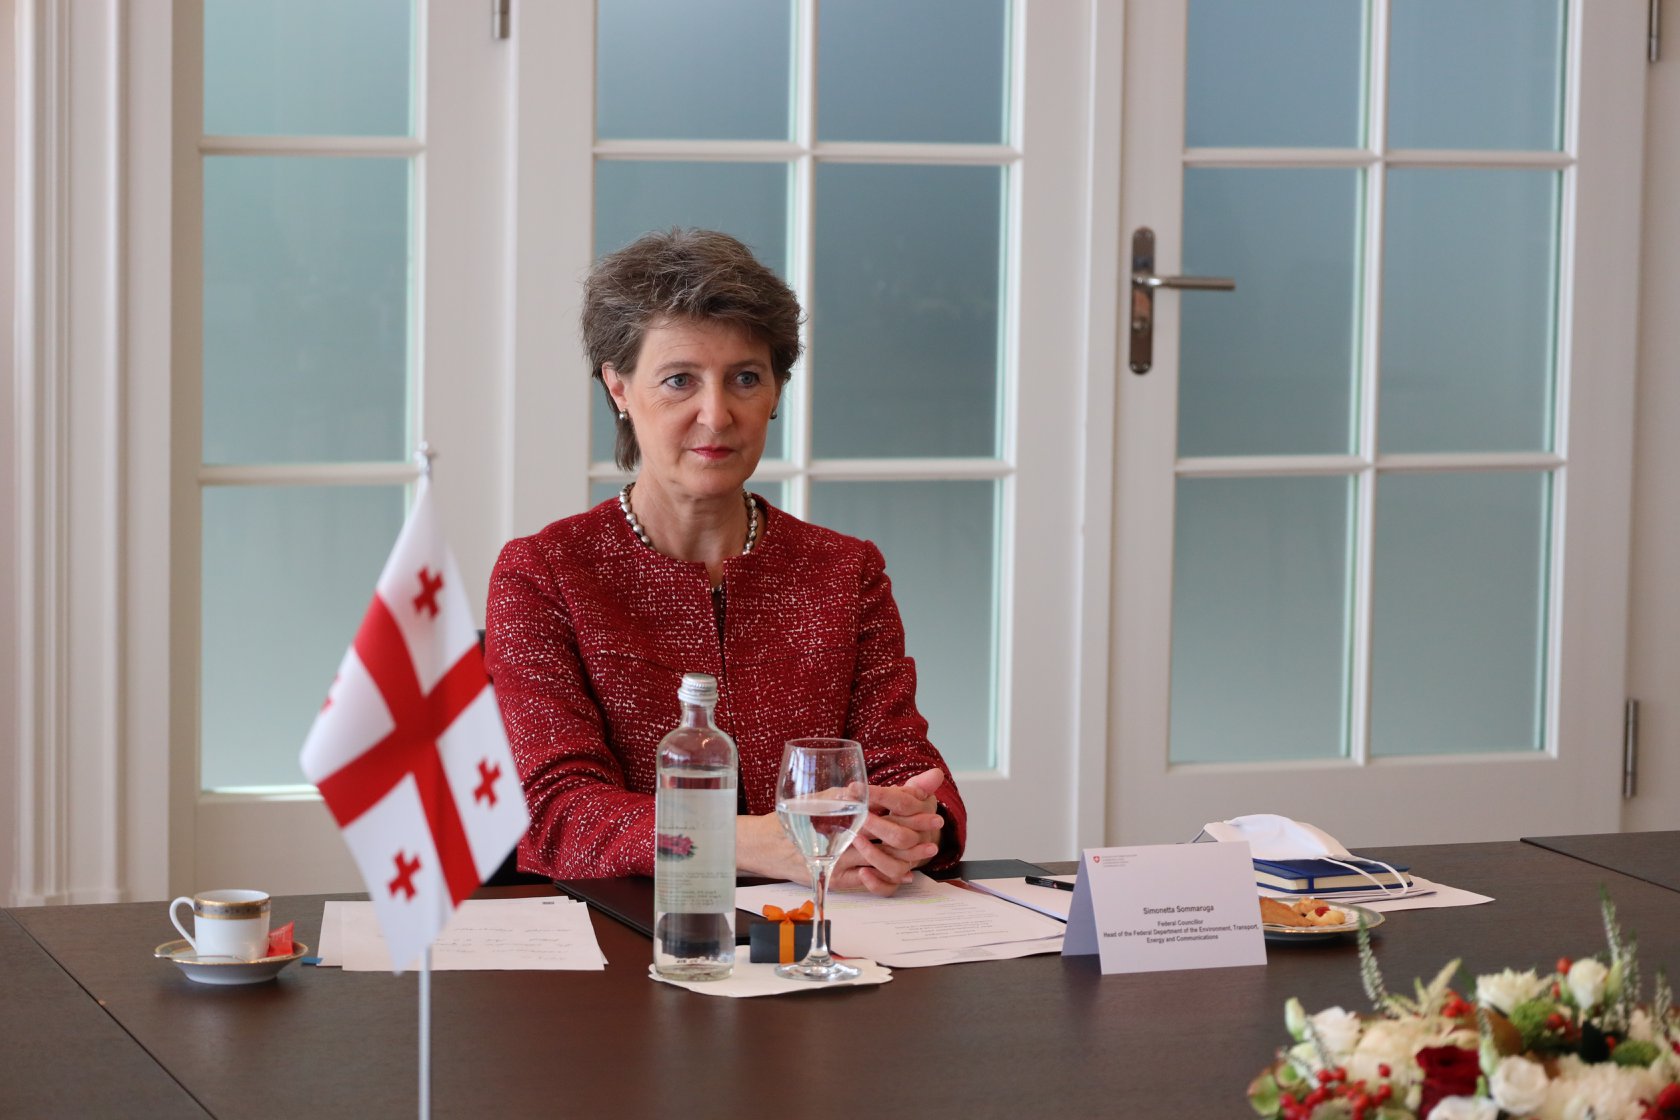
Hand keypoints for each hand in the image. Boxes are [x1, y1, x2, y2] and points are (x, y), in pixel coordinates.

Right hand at [734, 768, 946, 897]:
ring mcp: (842, 860)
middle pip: (890, 835)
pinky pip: (871, 883)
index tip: (931, 808)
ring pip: (885, 861)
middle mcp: (843, 834)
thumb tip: (931, 775)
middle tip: (935, 827)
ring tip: (926, 851)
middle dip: (916, 831)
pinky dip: (890, 878)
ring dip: (909, 856)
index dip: (913, 809)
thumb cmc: (804, 814)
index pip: (887, 806)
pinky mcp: (838, 880)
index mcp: (844, 807)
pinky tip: (903, 873)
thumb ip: (882, 789)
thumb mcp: (838, 794)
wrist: (771, 845)